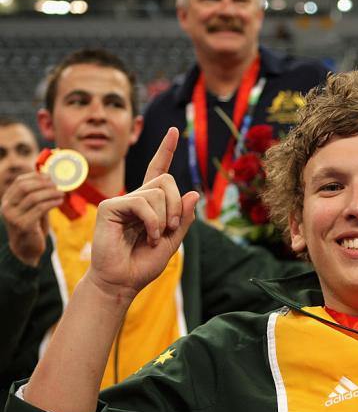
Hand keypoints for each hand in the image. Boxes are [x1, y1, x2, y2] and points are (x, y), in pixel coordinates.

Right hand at [0, 172, 64, 265]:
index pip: (19, 182)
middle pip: (25, 187)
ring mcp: (14, 217)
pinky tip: (59, 202)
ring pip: (33, 197)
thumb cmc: (32, 226)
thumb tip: (51, 180)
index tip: (50, 176)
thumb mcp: (32, 208)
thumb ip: (37, 196)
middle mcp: (7, 208)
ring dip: (50, 193)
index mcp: (7, 201)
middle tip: (57, 185)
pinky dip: (52, 203)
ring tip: (61, 194)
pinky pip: (40, 209)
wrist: (27, 249)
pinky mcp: (24, 225)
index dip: (36, 177)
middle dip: (43, 184)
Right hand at [84, 128, 197, 306]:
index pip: (158, 170)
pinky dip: (152, 221)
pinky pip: (142, 202)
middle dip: (176, 205)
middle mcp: (136, 197)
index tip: (174, 130)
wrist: (122, 281)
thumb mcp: (173, 241)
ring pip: (157, 192)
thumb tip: (193, 193)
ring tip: (155, 236)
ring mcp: (121, 200)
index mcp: (150, 203)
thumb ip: (183, 218)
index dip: (166, 150)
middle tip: (169, 228)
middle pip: (166, 180)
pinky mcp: (109, 207)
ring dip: (165, 217)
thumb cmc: (143, 263)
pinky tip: (149, 235)